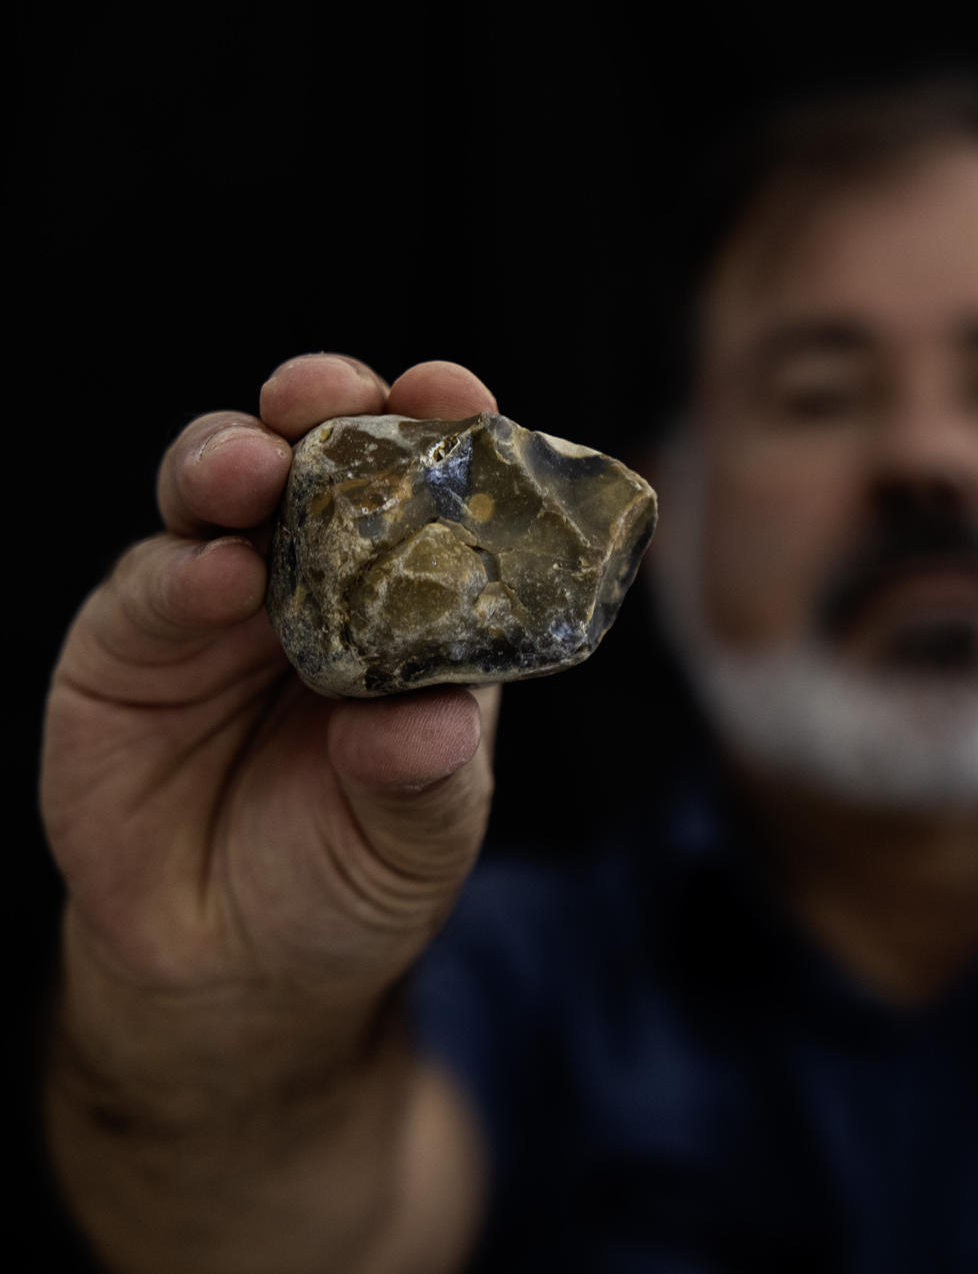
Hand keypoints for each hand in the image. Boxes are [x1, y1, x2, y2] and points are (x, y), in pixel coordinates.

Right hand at [42, 355, 502, 1049]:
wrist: (234, 970)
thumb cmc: (352, 879)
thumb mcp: (419, 839)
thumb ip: (426, 776)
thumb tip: (431, 719)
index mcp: (415, 605)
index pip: (433, 495)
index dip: (444, 435)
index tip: (458, 397)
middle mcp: (319, 581)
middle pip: (318, 458)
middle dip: (326, 407)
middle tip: (335, 397)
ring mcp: (219, 603)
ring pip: (218, 492)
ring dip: (237, 459)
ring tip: (258, 467)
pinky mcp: (130, 643)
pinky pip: (152, 585)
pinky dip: (182, 570)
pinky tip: (217, 576)